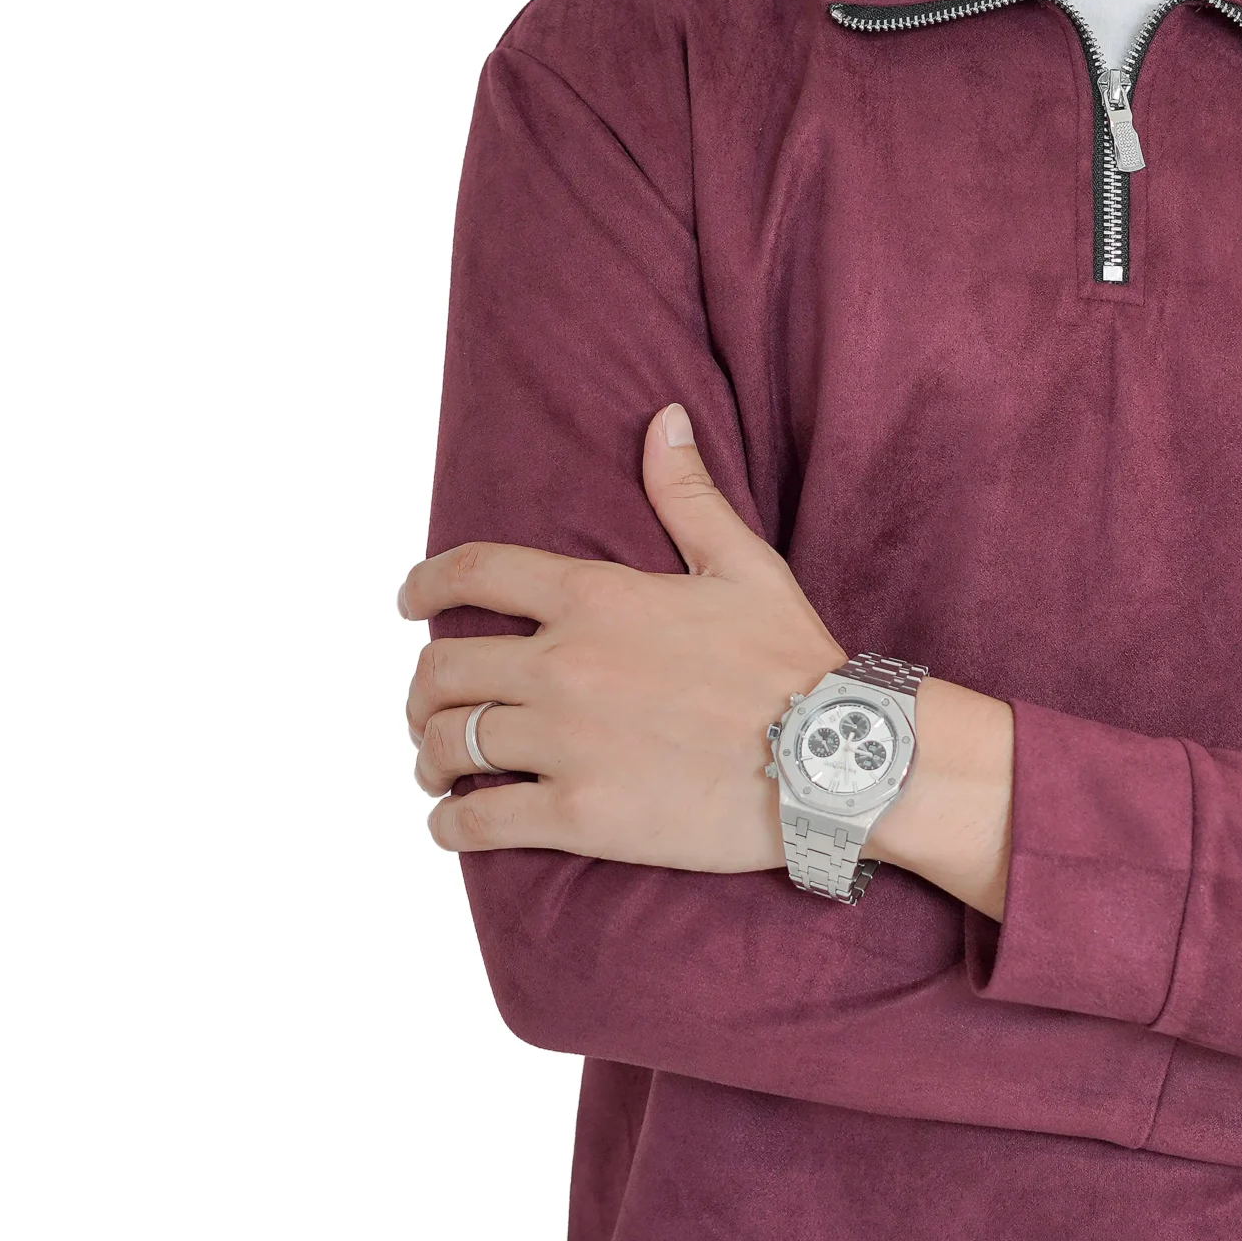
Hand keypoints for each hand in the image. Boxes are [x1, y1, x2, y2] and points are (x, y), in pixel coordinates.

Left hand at [401, 404, 841, 869]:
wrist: (833, 756)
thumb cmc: (793, 659)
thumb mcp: (743, 564)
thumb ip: (688, 494)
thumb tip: (665, 417)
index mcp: (596, 598)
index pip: (475, 573)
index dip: (425, 585)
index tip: (409, 603)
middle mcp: (564, 664)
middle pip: (442, 671)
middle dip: (421, 690)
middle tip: (428, 707)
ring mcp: (565, 742)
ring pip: (446, 745)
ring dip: (428, 756)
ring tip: (436, 766)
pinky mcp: (578, 814)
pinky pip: (475, 820)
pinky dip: (450, 823)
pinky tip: (454, 821)